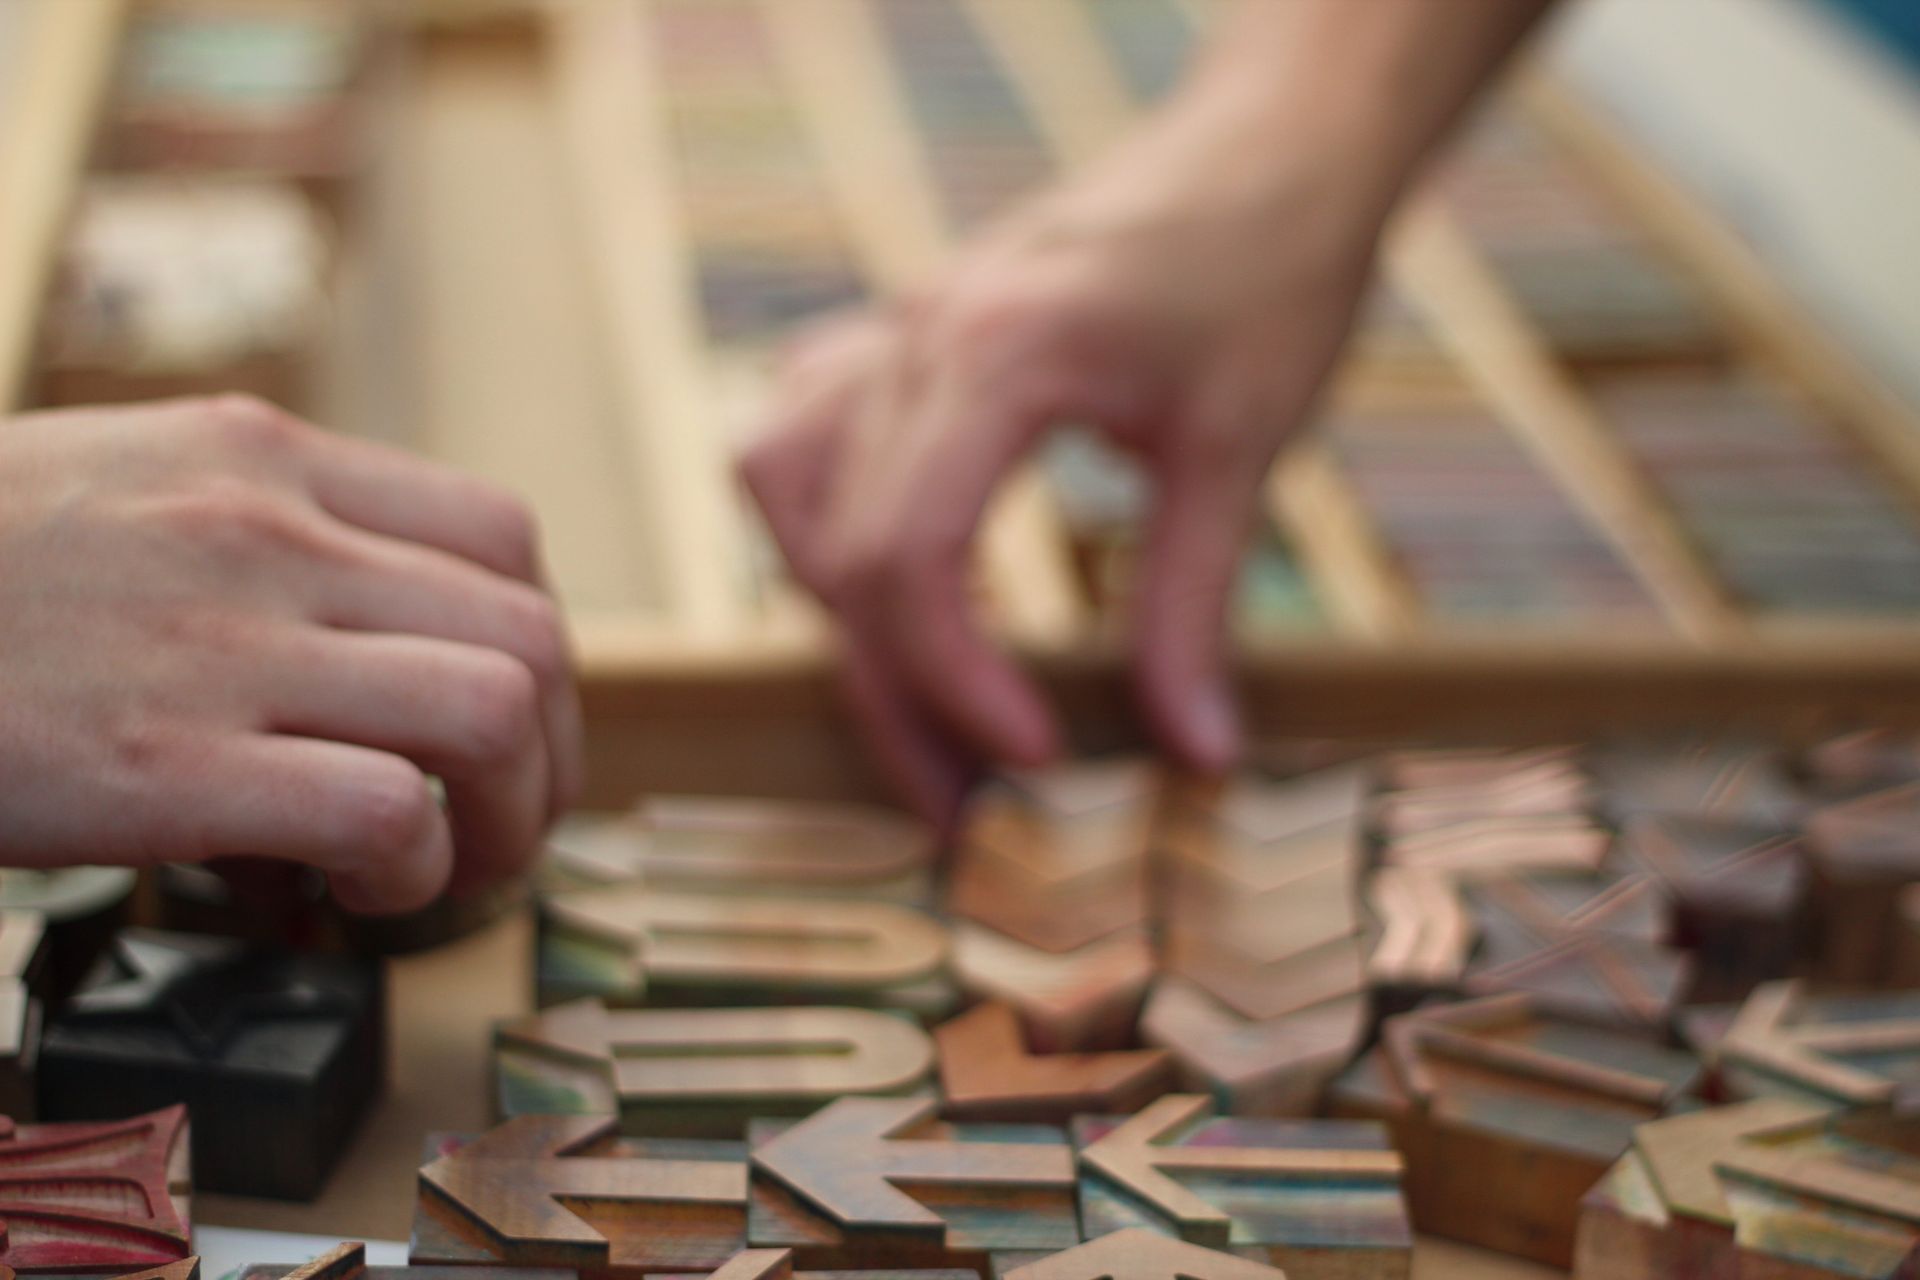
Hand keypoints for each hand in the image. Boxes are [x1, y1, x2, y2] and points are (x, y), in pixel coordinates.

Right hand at [0, 396, 581, 911]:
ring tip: (444, 868)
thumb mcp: (122, 485)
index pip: (499, 535)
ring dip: (505, 817)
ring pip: (493, 711)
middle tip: (500, 821)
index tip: (503, 721)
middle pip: (529, 634)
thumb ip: (259, 529)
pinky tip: (353, 896)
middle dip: (549, 752)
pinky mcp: (164, 761)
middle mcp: (265, 532)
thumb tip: (373, 632)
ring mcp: (222, 642)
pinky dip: (410, 869)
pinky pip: (388, 811)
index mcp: (260, 458)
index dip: (533, 648)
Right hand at [741, 97, 1385, 819]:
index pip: (908, 557)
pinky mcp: (910, 329)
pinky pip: (804, 428)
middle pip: (840, 551)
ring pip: (786, 488)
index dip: (952, 687)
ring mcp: (899, 325)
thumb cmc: (1272, 273)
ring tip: (914, 703)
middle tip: (962, 807)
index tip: (1033, 765)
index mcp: (994, 355)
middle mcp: (917, 336)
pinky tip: (883, 569)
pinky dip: (822, 516)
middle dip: (893, 697)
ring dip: (837, 610)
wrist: (1272, 145)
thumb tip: (1194, 756)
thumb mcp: (1245, 446)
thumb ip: (1194, 606)